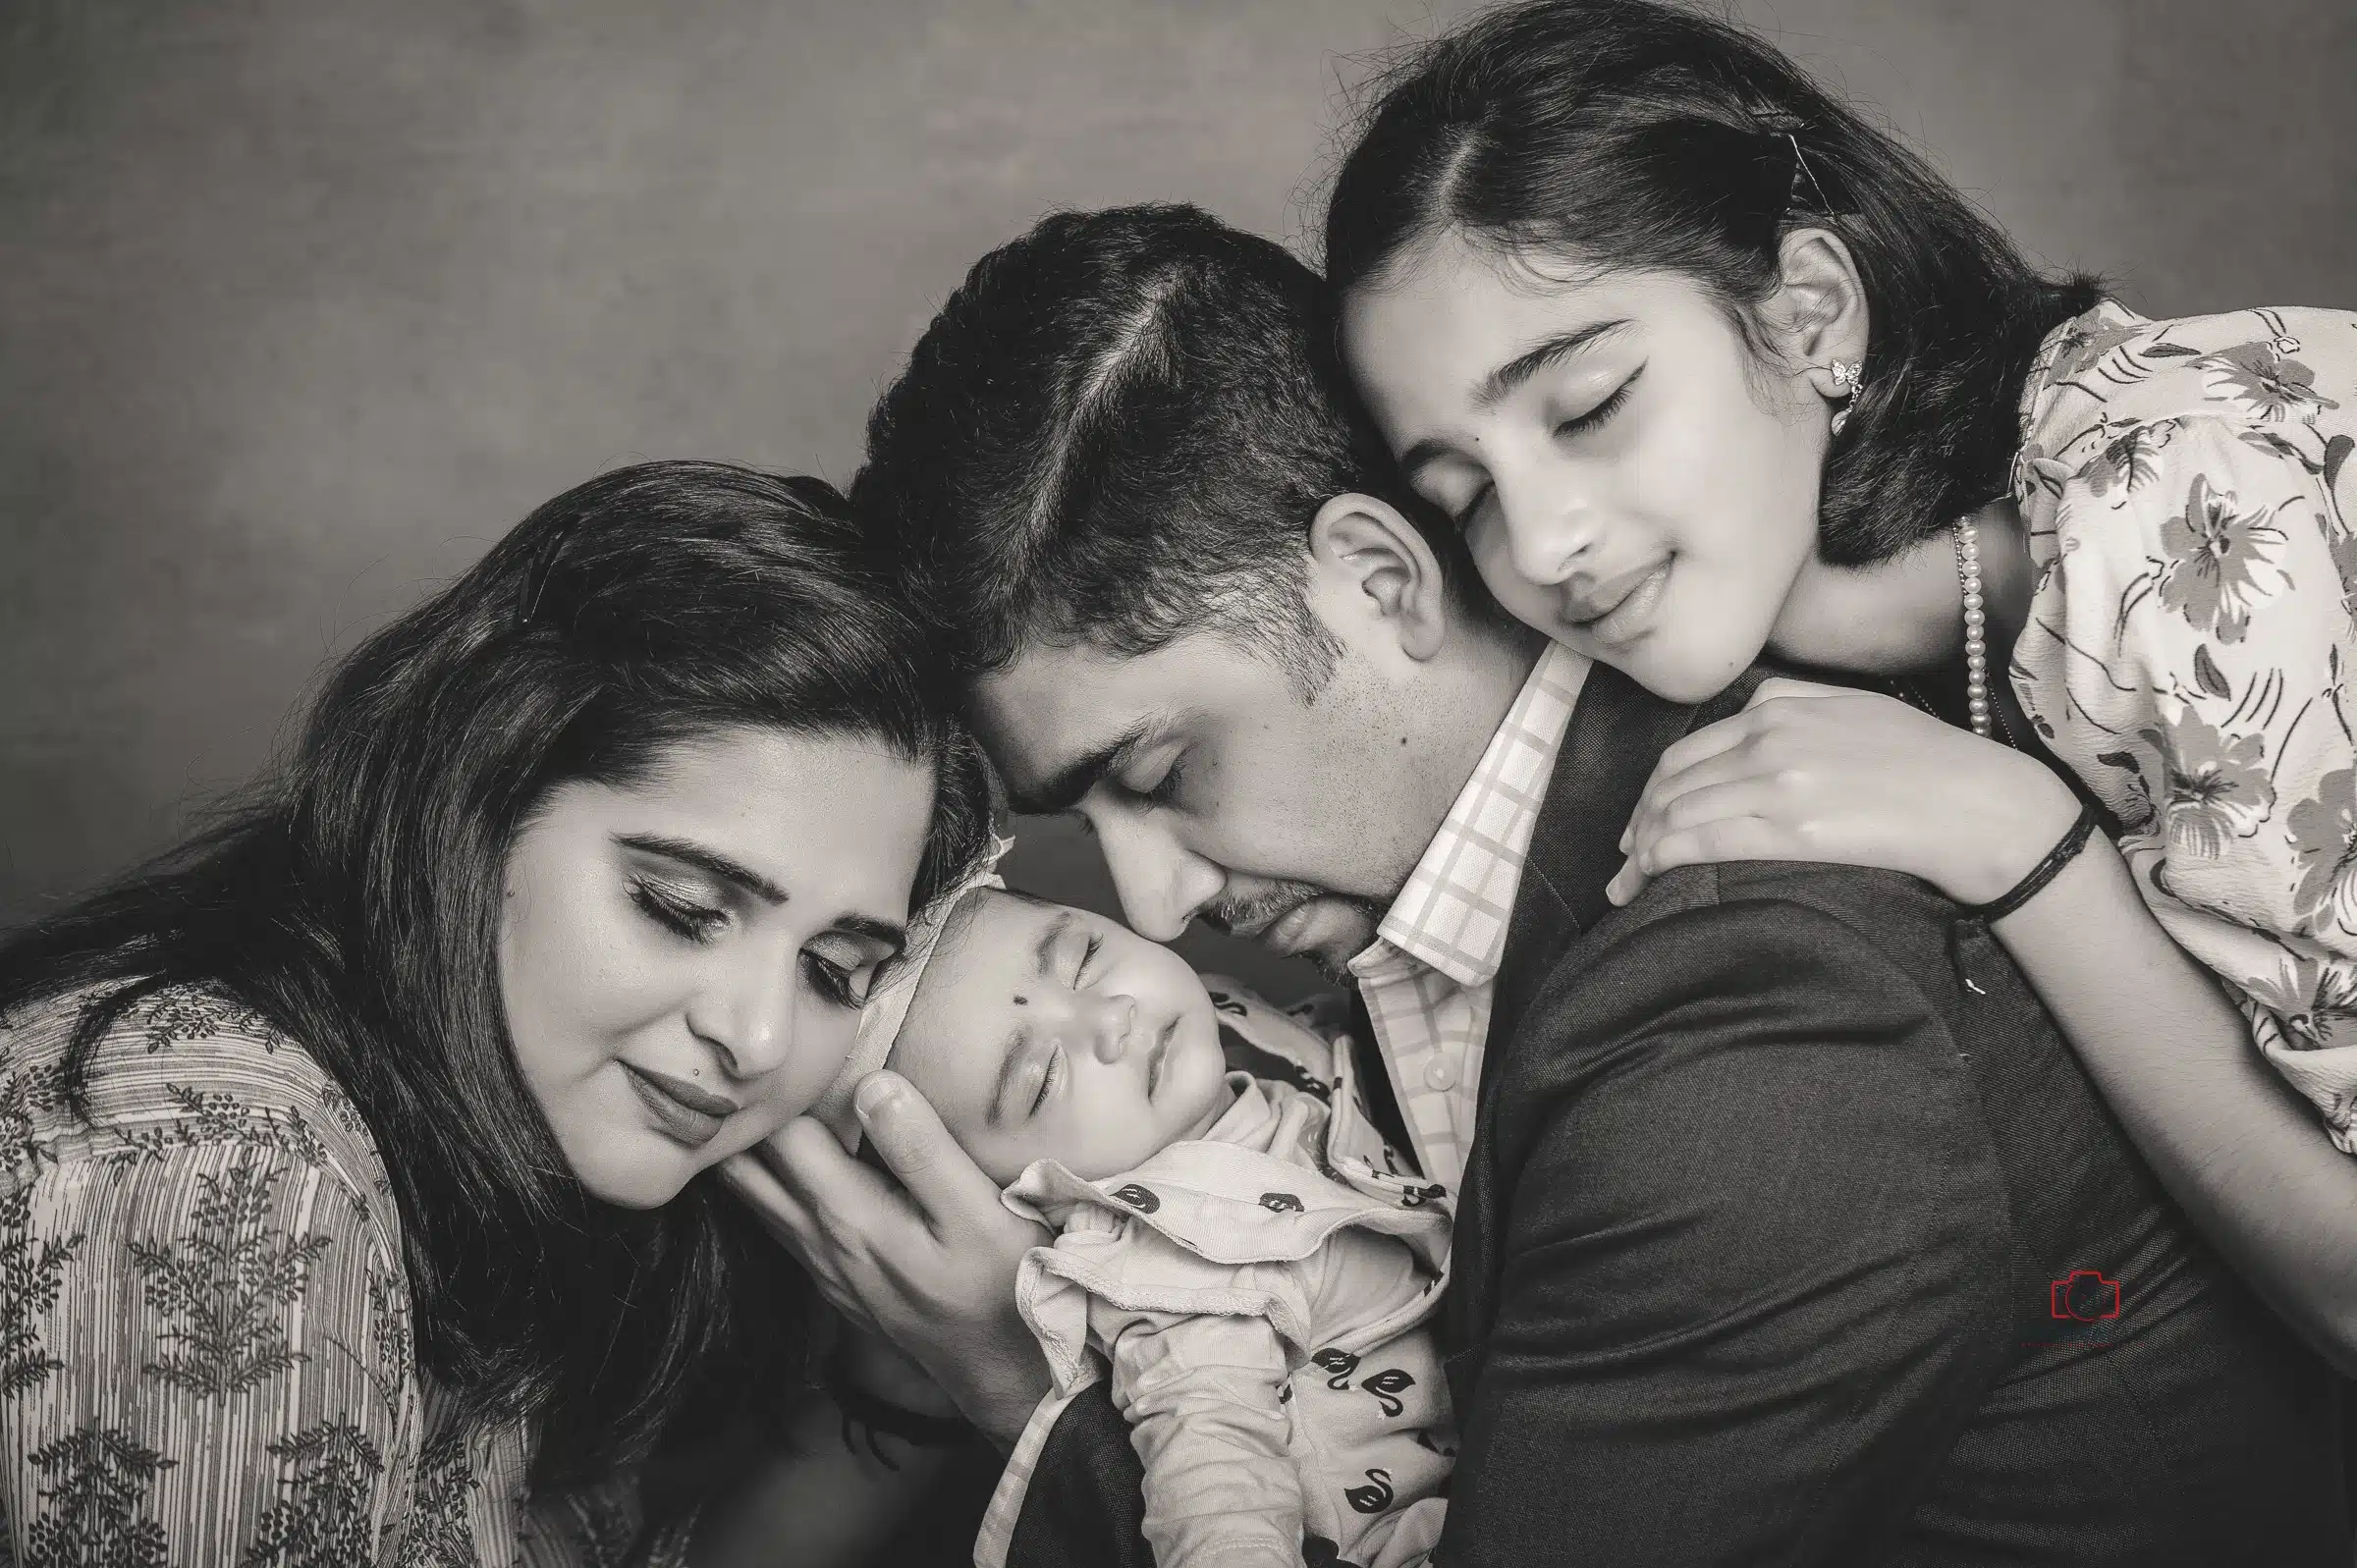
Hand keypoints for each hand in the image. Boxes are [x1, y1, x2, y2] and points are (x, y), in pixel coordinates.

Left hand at [720, 1070, 1053, 1448]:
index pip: (784, 1133)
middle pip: (750, 1166)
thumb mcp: (977, 1211)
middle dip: (745, 1113)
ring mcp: (822, 1264)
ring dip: (743, 1150)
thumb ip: (922, 1149)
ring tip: (750, 1097)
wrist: (1007, 1372)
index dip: (783, 1085)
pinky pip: (777, 1221)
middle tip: (756, 1060)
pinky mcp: (834, 1278)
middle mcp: (819, 1240)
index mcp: (848, 1215)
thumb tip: (871, 1083)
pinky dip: (764, 1183)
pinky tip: (777, 1159)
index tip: (792, 1043)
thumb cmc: (1005, 1284)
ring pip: (754, 1197)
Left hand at [1604, 677, 2079, 908]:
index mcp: (1779, 705)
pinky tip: (1650, 879)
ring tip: (1628, 884)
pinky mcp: (1791, 828)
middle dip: (1638, 824)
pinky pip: (1703, 842)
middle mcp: (1768, 737)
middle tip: (1624, 859)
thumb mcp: (1852, 708)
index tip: (1641, 820)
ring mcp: (1777, 781)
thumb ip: (1794, 707)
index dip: (1652, 791)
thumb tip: (1746, 723)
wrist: (1978, 802)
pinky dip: (1662, 859)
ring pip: (1678, 814)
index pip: (1687, 752)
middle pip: (1672, 784)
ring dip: (1641, 851)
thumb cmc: (1926, 762)